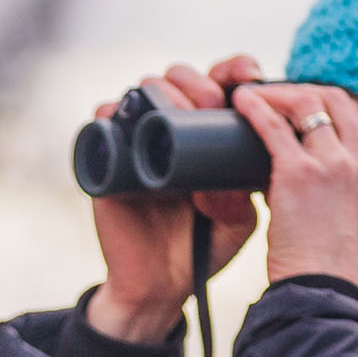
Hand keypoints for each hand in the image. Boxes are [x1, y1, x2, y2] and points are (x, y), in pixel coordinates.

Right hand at [88, 57, 265, 344]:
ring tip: (184, 112)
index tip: (253, 79)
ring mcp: (139, 140)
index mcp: (208, 134)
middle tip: (215, 104)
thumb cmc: (201, 249)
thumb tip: (226, 176)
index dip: (234, 70)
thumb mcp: (237, 220)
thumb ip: (242, 196)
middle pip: (181, 77)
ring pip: (144, 88)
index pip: (221, 83)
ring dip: (164, 88)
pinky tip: (131, 117)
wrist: (159, 286)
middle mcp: (172, 129)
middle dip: (201, 81)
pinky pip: (104, 118)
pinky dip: (113, 110)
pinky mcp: (109, 158)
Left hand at [234, 83, 357, 293]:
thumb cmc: (333, 272)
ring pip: (304, 105)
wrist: (325, 298)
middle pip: (335, 99)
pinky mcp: (300, 173)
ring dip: (275, 95)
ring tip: (251, 97)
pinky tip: (240, 103)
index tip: (301, 108)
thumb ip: (348, 193)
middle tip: (273, 96)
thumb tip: (312, 173)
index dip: (326, 104)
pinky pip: (274, 126)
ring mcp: (335, 164)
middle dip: (301, 91)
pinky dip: (255, 109)